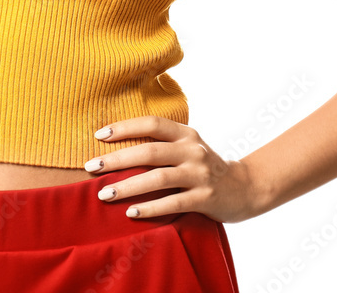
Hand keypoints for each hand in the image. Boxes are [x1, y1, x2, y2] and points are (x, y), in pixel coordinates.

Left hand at [84, 115, 258, 223]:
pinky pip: (172, 203)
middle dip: (117, 159)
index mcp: (186, 133)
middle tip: (91, 167)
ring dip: (128, 186)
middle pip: (149, 151)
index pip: (152, 123)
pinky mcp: (205, 198)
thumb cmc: (204, 167)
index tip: (99, 135)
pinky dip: (150, 208)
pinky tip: (131, 213)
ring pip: (158, 178)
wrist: (245, 188)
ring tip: (104, 194)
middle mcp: (193, 150)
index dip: (125, 127)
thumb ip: (163, 144)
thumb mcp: (188, 147)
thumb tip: (117, 146)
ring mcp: (199, 174)